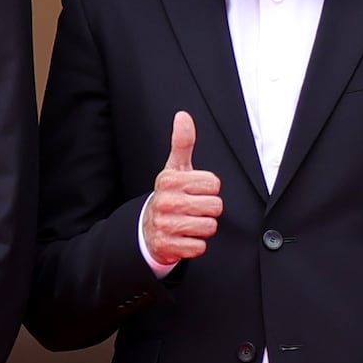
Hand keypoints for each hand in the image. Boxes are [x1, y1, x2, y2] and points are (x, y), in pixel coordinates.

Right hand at [140, 110, 223, 267]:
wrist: (147, 228)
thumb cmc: (170, 195)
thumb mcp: (175, 168)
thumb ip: (182, 143)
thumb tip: (183, 116)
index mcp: (169, 180)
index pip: (214, 184)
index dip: (210, 188)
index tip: (197, 190)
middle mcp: (165, 201)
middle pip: (215, 206)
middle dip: (209, 209)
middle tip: (195, 208)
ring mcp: (165, 225)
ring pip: (209, 227)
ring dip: (204, 227)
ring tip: (190, 222)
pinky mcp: (168, 246)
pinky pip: (199, 247)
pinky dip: (196, 244)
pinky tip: (185, 237)